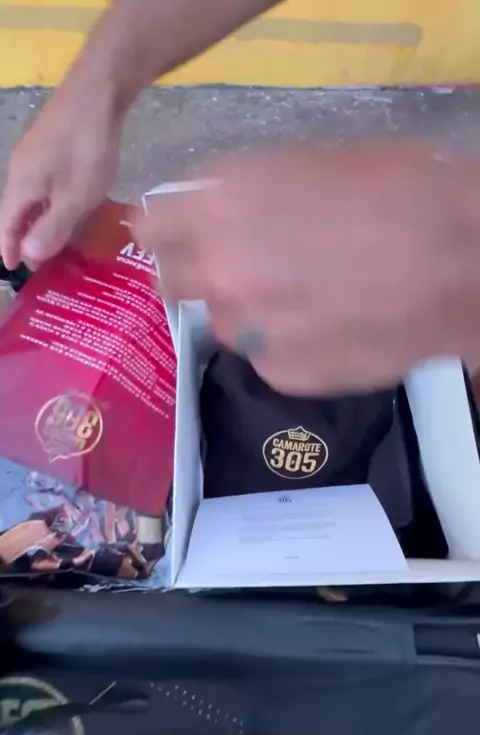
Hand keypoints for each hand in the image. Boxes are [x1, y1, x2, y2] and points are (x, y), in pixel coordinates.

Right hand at [0, 87, 120, 269]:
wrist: (98, 92)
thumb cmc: (86, 150)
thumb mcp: (74, 197)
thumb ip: (52, 228)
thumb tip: (29, 256)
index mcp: (20, 186)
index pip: (5, 225)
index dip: (9, 249)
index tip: (14, 270)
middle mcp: (20, 171)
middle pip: (16, 212)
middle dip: (25, 238)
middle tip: (42, 263)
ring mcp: (35, 156)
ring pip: (32, 198)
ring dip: (40, 222)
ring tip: (59, 244)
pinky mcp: (51, 147)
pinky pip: (46, 185)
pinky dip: (53, 204)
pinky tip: (72, 211)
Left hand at [135, 143, 479, 394]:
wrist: (457, 262)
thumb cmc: (399, 192)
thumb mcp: (311, 166)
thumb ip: (246, 196)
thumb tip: (216, 214)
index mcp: (221, 206)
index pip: (151, 229)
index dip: (163, 233)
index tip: (174, 237)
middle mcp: (219, 271)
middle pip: (173, 282)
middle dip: (198, 274)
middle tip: (239, 269)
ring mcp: (248, 330)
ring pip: (225, 325)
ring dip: (248, 314)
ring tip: (304, 302)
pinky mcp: (281, 375)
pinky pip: (266, 359)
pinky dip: (286, 347)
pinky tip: (329, 330)